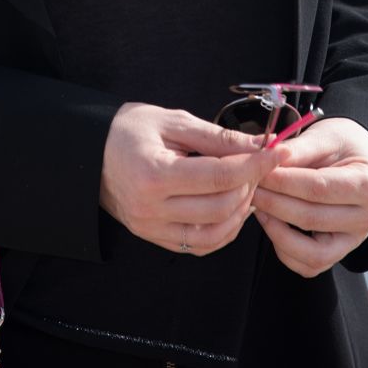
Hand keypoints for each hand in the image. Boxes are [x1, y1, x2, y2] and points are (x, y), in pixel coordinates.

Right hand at [99, 102, 280, 255]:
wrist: (90, 153)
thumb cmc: (130, 130)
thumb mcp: (173, 122)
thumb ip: (217, 137)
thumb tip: (260, 145)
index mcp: (154, 174)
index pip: (219, 176)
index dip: (254, 165)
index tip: (277, 152)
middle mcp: (151, 208)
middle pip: (221, 207)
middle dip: (250, 185)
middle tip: (259, 164)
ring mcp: (151, 229)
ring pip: (215, 233)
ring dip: (240, 211)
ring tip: (247, 186)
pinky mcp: (154, 238)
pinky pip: (200, 245)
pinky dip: (224, 230)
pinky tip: (231, 207)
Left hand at [252, 117, 367, 277]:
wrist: (355, 157)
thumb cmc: (340, 143)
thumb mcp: (323, 136)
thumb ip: (297, 149)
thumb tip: (267, 159)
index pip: (319, 188)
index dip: (283, 182)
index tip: (257, 171)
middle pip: (313, 219)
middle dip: (274, 203)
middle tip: (249, 186)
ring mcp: (355, 239)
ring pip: (312, 253)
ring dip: (277, 231)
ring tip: (258, 205)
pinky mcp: (340, 252)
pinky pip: (309, 264)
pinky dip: (285, 248)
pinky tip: (270, 221)